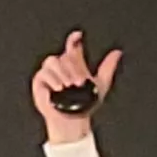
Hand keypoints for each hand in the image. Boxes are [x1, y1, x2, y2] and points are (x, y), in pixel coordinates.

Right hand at [30, 29, 121, 145]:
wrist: (73, 121)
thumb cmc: (84, 106)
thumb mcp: (101, 85)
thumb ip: (108, 67)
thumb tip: (117, 53)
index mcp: (74, 65)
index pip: (72, 47)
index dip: (74, 40)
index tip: (78, 35)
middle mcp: (61, 67)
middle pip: (64, 56)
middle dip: (73, 68)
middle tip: (79, 82)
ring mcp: (49, 74)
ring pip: (52, 62)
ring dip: (62, 73)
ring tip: (69, 85)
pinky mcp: (39, 82)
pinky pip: (43, 74)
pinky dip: (52, 80)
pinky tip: (59, 87)